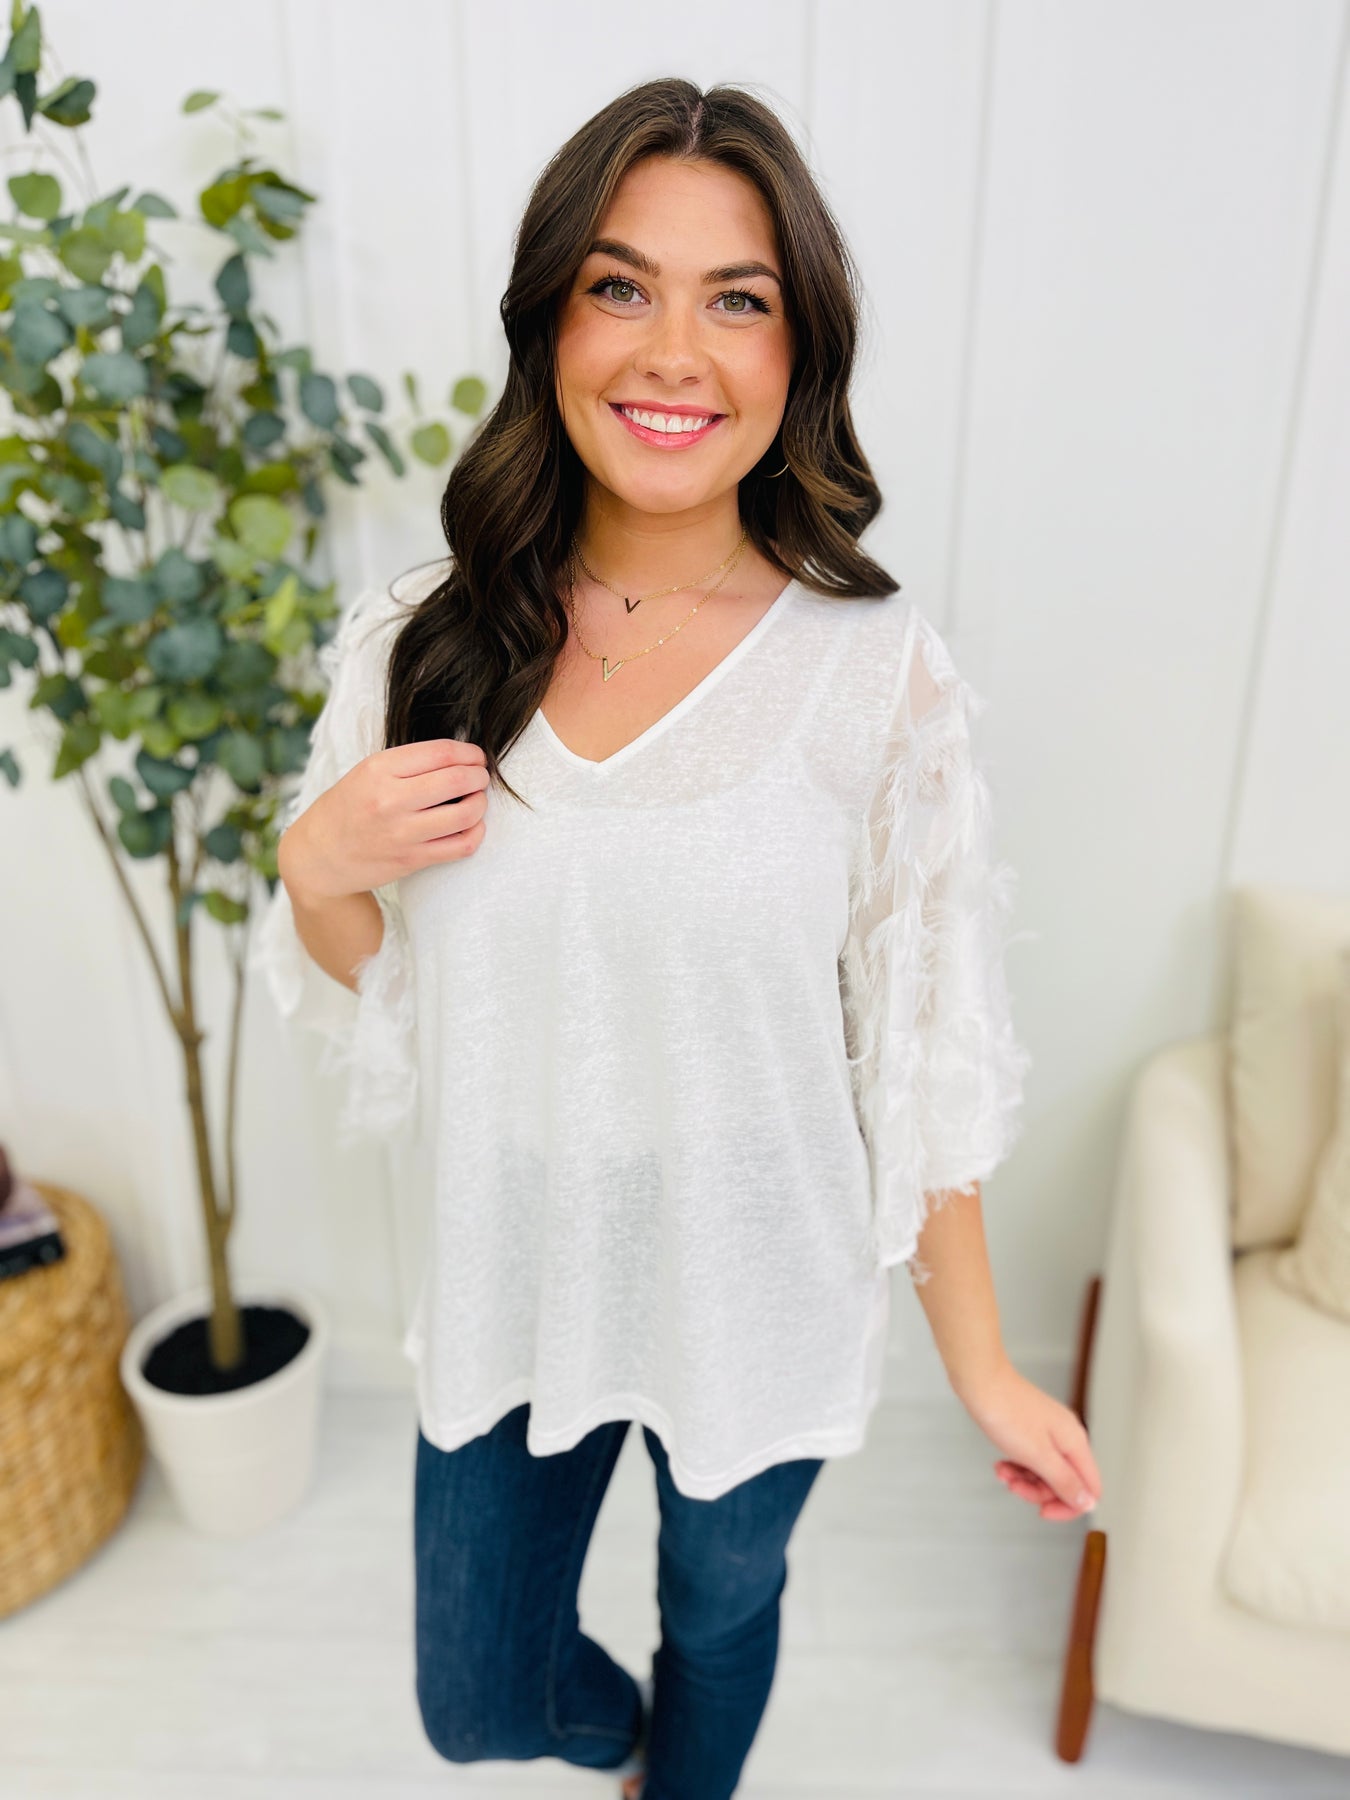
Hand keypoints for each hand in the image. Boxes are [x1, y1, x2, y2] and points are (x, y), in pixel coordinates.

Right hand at [281, 737, 489, 903]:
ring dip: (480, 803)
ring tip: (476, 800)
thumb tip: (459, 757)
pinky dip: (475, 833)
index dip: (469, 753)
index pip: (441, 752)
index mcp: (379, 769)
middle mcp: (390, 799)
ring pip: (466, 814)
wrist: (319, 856)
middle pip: (457, 780)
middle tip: (480, 777)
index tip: (476, 757)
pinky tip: (472, 826)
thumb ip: (408, 764)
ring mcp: (402, 832)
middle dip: (479, 776)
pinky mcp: (411, 860)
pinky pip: (461, 846)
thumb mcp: (366, 772)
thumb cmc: (347, 809)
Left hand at [957, 1360, 1101, 1521]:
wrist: (980, 1380)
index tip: (1042, 1511)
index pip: (1090, 1490)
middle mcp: (1067, 1438)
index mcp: (1075, 1443)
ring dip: (1024, 1480)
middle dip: (1038, 1492)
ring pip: (1045, 1473)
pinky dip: (1017, 1466)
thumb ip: (1064, 1481)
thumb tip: (1089, 1503)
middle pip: (1065, 1483)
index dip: (1069, 1506)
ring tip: (1003, 1472)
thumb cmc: (1006, 1411)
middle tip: (1014, 1486)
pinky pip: (1031, 1460)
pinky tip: (1001, 1464)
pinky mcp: (1032, 1430)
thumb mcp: (1037, 1455)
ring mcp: (1049, 1433)